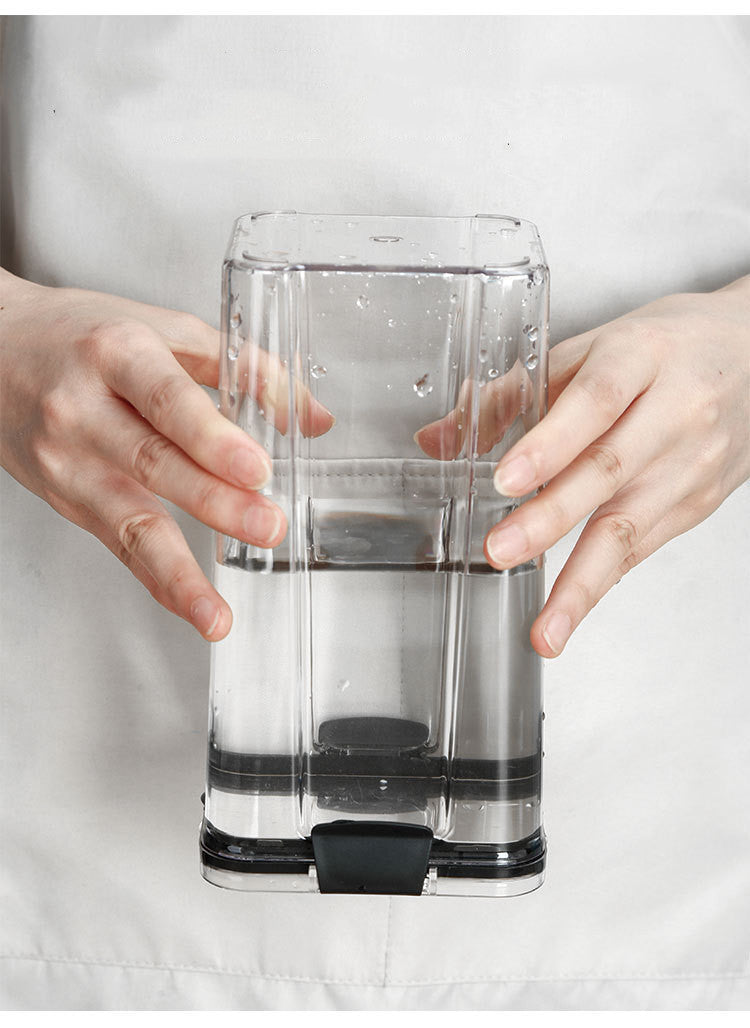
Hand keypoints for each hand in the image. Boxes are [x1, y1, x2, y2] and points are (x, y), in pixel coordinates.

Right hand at [0, 270, 331, 638]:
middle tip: (268, 526)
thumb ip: (244, 367)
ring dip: (178, 572)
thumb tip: (312, 417)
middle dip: (215, 502)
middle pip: (152, 462)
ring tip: (217, 611)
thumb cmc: (82, 335)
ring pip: (127, 522)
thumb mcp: (164, 330)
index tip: (255, 467)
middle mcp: (84, 409)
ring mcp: (68, 460)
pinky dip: (157, 580)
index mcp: (117, 353)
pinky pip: (116, 545)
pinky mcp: (65, 499)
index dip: (211, 436)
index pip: (166, 399)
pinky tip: (191, 605)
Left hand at [485, 275, 749, 656]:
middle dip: (550, 518)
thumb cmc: (666, 348)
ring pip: (631, 527)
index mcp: (640, 356)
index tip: (506, 478)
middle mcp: (674, 411)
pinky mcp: (697, 504)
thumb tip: (438, 439)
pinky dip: (602, 580)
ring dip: (581, 583)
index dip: (549, 443)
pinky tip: (570, 608)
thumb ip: (510, 395)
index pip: (595, 401)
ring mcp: (691, 464)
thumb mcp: (590, 350)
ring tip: (544, 628)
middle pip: (609, 469)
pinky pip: (643, 547)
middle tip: (500, 550)